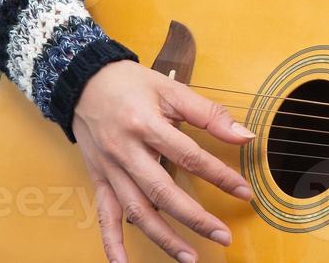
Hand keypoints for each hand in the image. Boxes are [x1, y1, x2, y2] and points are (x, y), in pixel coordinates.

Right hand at [72, 59, 255, 262]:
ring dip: (163, 238)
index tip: (244, 192)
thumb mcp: (172, 90)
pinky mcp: (99, 180)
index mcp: (147, 125)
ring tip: (189, 257)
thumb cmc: (132, 84)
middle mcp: (127, 153)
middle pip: (163, 193)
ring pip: (137, 212)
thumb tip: (244, 134)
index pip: (189, 156)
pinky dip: (112, 244)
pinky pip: (104, 217)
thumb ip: (209, 113)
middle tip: (223, 235)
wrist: (84, 83)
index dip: (219, 176)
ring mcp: (111, 171)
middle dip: (195, 219)